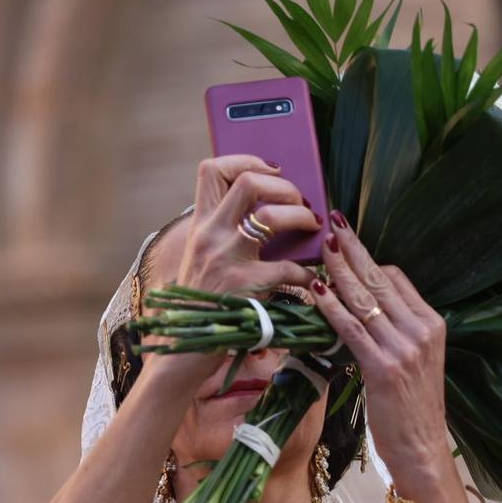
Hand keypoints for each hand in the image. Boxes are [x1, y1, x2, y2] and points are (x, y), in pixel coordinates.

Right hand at [176, 155, 319, 296]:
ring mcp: (225, 258)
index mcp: (200, 225)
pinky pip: (289, 268)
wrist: (188, 342)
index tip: (271, 169)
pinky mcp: (244, 285)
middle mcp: (209, 235)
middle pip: (247, 182)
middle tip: (298, 201)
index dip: (245, 160)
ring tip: (312, 226)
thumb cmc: (203, 298)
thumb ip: (224, 231)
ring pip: (271, 216)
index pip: (212, 170)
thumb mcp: (202, 257)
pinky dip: (308, 274)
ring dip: (301, 216)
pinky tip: (313, 281)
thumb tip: (269, 207)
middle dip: (283, 185)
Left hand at [309, 215, 452, 491]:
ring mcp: (404, 349)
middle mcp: (421, 331)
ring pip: (364, 300)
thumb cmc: (412, 408)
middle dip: (354, 251)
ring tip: (322, 249)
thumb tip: (361, 304)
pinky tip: (317, 292)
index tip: (346, 246)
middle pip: (381, 280)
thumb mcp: (415, 361)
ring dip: (339, 271)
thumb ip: (396, 331)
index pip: (397, 278)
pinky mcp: (384, 368)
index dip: (368, 260)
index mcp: (432, 324)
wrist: (422, 449)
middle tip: (333, 225)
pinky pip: (352, 329)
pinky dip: (332, 308)